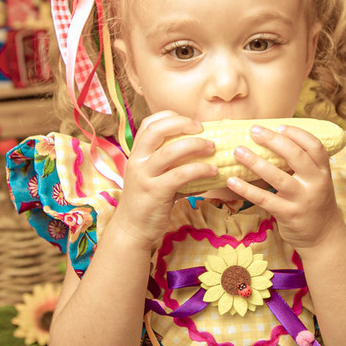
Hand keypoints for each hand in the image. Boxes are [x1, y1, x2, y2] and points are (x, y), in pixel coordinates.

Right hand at [107, 111, 215, 250]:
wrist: (132, 229)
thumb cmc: (149, 201)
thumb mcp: (154, 176)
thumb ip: (171, 163)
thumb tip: (205, 151)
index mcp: (137, 153)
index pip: (149, 123)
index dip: (170, 117)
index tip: (190, 122)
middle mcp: (137, 160)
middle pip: (157, 130)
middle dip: (182, 123)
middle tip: (202, 128)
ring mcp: (144, 176)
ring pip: (170, 151)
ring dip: (195, 145)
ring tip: (212, 147)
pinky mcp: (155, 192)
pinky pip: (180, 175)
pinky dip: (199, 169)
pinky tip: (212, 171)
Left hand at [226, 124, 345, 250]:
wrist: (323, 237)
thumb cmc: (313, 203)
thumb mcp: (316, 182)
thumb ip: (302, 165)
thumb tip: (273, 140)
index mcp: (323, 172)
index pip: (314, 146)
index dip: (297, 133)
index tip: (278, 126)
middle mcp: (316, 183)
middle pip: (296, 156)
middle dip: (273, 140)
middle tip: (254, 131)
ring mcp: (302, 200)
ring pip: (276, 176)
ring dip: (255, 162)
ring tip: (238, 151)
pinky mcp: (288, 214)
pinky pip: (264, 199)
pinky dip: (246, 189)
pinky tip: (232, 181)